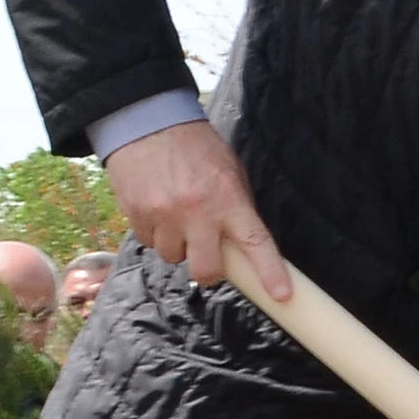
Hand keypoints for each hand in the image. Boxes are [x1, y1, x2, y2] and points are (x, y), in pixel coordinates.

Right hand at [104, 119, 288, 299]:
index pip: (255, 243)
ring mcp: (164, 216)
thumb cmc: (196, 148)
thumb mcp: (229, 172)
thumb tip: (243, 244)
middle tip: (208, 256)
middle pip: (206, 271)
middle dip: (209, 271)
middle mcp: (197, 212)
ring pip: (174, 257)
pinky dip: (155, 233)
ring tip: (177, 217)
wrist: (148, 123)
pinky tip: (158, 209)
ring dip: (179, 246)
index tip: (281, 295)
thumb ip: (237, 208)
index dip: (270, 272)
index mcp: (228, 199)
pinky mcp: (137, 216)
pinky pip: (149, 242)